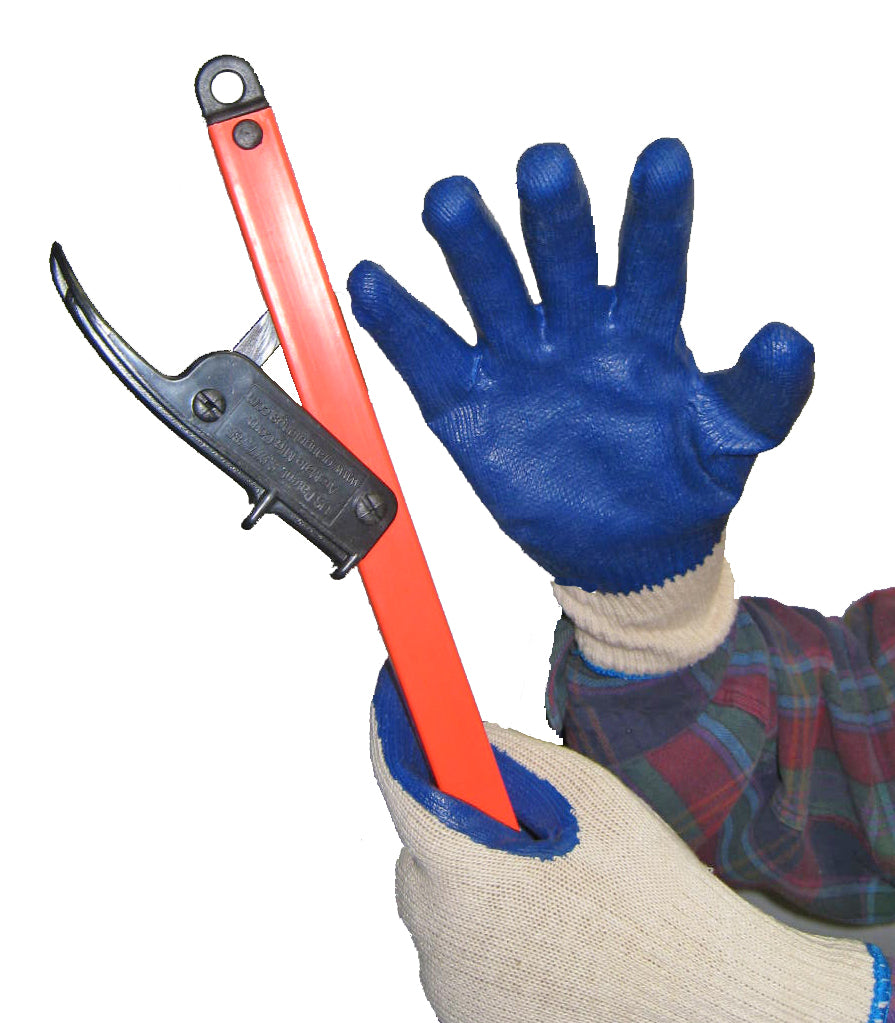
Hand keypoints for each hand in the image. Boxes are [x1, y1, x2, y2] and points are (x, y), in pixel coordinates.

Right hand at [348, 140, 812, 592]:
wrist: (628, 549)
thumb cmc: (680, 482)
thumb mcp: (730, 440)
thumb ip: (760, 393)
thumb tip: (787, 340)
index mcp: (641, 326)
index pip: (651, 258)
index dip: (657, 213)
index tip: (664, 162)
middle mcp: (575, 328)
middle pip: (561, 256)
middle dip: (553, 214)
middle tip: (546, 169)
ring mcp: (519, 361)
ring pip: (490, 290)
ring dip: (470, 247)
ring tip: (450, 201)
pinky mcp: (468, 404)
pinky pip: (428, 356)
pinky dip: (398, 322)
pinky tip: (373, 282)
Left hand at [370, 664, 877, 1022]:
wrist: (723, 1020)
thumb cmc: (663, 899)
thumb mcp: (594, 799)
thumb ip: (509, 755)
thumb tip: (451, 735)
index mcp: (470, 882)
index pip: (404, 798)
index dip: (399, 753)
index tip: (391, 719)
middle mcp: (445, 956)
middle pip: (420, 875)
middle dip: (457, 853)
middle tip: (520, 852)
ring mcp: (459, 1018)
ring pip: (443, 941)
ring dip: (478, 922)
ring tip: (560, 926)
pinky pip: (467, 1001)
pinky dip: (495, 984)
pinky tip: (559, 979)